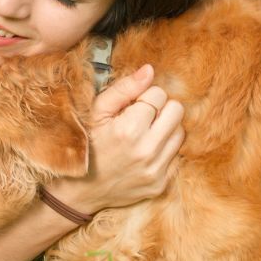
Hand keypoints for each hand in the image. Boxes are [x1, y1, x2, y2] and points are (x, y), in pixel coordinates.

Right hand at [48, 64, 184, 213]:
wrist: (80, 190)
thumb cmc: (87, 145)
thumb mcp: (97, 112)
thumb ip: (124, 89)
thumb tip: (149, 70)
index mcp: (129, 129)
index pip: (158, 94)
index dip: (146, 95)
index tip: (133, 105)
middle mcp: (146, 151)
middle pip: (177, 110)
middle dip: (161, 108)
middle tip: (143, 116)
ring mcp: (155, 170)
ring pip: (180, 132)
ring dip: (165, 129)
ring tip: (145, 133)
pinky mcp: (160, 184)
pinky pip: (176, 155)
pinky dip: (164, 150)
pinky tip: (146, 151)